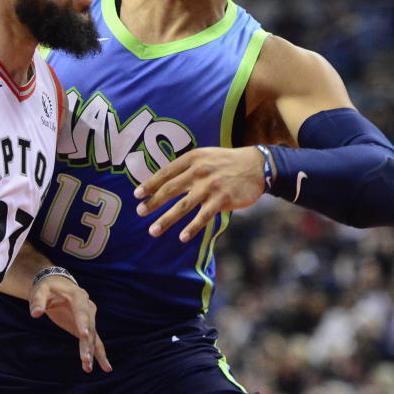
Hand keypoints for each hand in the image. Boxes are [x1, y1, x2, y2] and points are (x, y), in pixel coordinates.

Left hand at [29, 275, 111, 373]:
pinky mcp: (87, 327)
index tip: (84, 335)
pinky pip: (95, 341)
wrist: (57, 284)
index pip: (81, 311)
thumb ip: (38, 301)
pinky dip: (99, 354)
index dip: (83, 323)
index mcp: (77, 296)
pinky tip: (106, 368)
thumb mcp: (40, 291)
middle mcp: (87, 307)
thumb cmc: (48, 288)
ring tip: (88, 368)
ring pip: (93, 337)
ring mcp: (89, 317)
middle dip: (87, 344)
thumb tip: (35, 314)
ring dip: (92, 352)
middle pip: (89, 327)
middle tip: (85, 360)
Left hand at [134, 147, 265, 241]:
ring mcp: (209, 187)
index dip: (150, 184)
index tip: (137, 195)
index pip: (166, 172)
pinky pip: (203, 217)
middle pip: (170, 189)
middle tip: (140, 212)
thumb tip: (165, 180)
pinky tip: (182, 237)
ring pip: (182, 206)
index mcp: (192, 159)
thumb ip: (187, 166)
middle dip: (153, 202)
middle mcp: (198, 172)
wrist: (256, 165)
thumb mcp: (205, 156)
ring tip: (153, 230)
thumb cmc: (226, 162)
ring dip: (166, 220)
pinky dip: (192, 228)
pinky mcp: (221, 199)